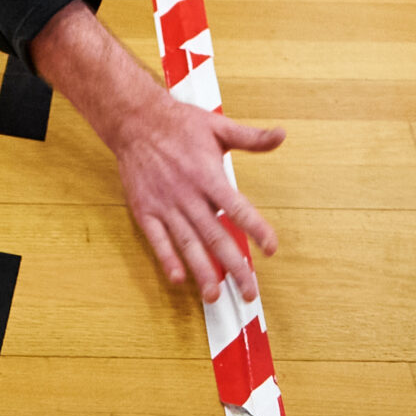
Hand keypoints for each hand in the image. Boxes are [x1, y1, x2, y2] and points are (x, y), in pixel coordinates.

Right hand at [112, 90, 284, 302]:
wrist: (135, 120)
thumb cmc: (179, 123)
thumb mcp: (218, 126)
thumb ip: (251, 138)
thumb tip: (281, 136)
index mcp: (208, 175)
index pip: (237, 208)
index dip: (256, 230)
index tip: (271, 249)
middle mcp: (188, 193)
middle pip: (215, 236)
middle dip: (234, 266)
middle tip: (249, 291)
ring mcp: (165, 204)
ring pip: (187, 243)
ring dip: (202, 271)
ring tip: (214, 295)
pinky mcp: (145, 209)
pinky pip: (156, 239)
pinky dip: (166, 259)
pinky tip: (178, 278)